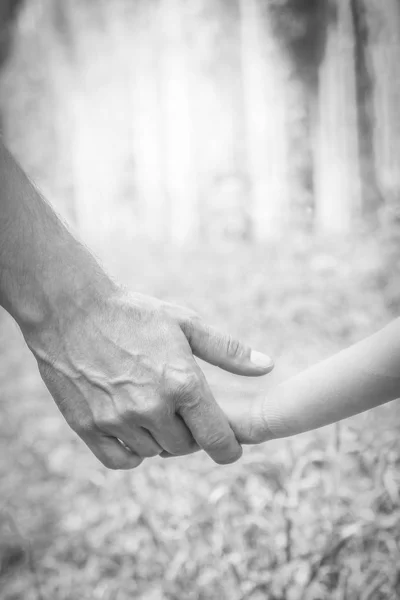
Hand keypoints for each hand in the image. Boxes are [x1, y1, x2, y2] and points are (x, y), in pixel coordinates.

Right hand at [27, 288, 272, 468]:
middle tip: (181, 410)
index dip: (228, 448)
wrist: (70, 310)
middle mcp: (152, 407)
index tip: (229, 448)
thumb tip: (268, 366)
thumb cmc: (133, 314)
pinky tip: (131, 425)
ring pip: (153, 452)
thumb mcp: (185, 323)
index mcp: (182, 383)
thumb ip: (228, 350)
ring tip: (151, 407)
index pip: (218, 439)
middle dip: (190, 433)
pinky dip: (131, 451)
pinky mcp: (88, 427)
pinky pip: (121, 460)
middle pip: (185, 447)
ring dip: (159, 437)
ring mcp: (117, 420)